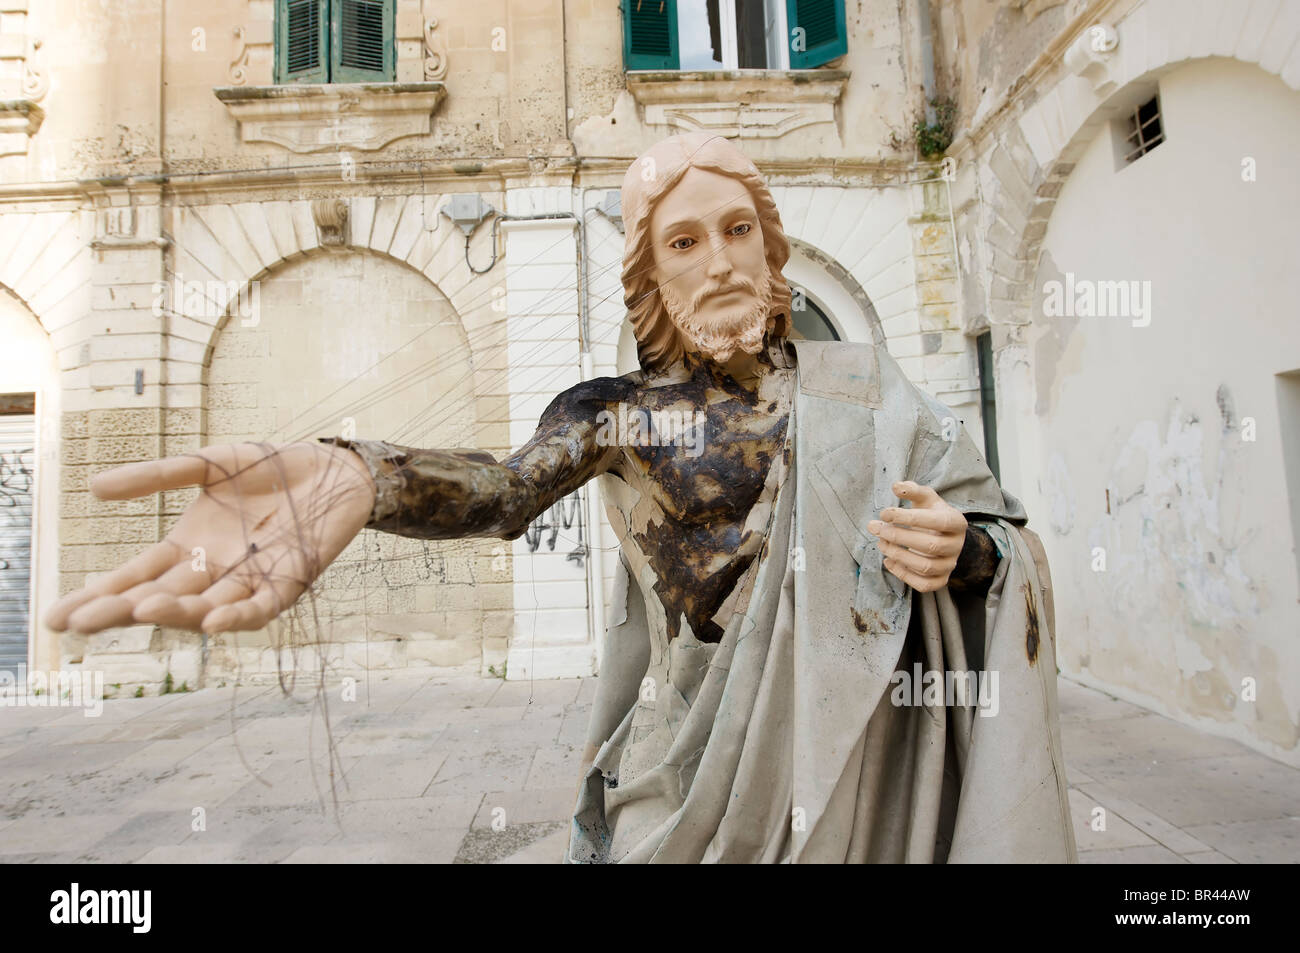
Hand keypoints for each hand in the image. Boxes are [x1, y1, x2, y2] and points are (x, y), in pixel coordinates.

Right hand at [45, 441, 375, 635]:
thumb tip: (92, 487)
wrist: (332, 468)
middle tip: (79, 625)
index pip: (135, 577)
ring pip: (206, 606)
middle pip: (160, 598)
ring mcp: (251, 579)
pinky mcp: (291, 579)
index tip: (57, 617)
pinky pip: (261, 605)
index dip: (99, 595)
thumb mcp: (206, 465)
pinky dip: (239, 614)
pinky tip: (214, 621)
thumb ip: (157, 476)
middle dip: (120, 612)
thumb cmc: (271, 468)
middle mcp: (214, 571)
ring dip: (176, 611)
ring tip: (140, 609)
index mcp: (188, 547)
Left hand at [866, 480, 966, 592]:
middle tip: (875, 528)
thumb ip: (912, 490)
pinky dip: (903, 574)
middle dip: (898, 537)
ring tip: (880, 543)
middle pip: (929, 545)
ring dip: (898, 555)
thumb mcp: (925, 498)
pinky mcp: (941, 580)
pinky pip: (923, 584)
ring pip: (925, 567)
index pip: (935, 521)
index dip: (908, 517)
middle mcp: (957, 545)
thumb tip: (896, 486)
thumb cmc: (931, 514)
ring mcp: (950, 565)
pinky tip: (888, 561)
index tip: (884, 513)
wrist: (944, 535)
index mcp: (957, 522)